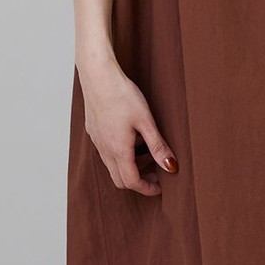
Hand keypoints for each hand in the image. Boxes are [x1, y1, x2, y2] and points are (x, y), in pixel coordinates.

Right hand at [80, 62, 178, 196]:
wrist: (98, 75)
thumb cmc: (122, 95)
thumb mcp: (146, 121)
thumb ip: (158, 146)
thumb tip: (171, 167)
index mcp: (118, 150)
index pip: (132, 181)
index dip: (147, 188)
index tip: (160, 187)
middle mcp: (104, 149)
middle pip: (119, 180)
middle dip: (138, 182)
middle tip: (156, 174)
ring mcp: (97, 141)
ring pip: (112, 167)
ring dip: (130, 168)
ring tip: (147, 153)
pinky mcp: (94, 132)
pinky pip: (106, 153)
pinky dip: (121, 156)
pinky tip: (132, 138)